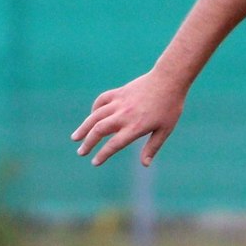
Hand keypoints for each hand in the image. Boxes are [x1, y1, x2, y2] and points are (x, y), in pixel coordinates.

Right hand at [72, 71, 186, 166]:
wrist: (169, 80)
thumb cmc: (170, 107)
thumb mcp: (165, 130)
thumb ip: (152, 147)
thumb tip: (145, 165)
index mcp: (136, 127)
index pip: (114, 144)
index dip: (103, 154)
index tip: (94, 162)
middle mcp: (124, 115)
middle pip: (99, 131)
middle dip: (88, 143)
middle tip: (81, 152)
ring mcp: (119, 102)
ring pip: (95, 116)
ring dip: (84, 128)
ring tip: (75, 138)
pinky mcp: (118, 92)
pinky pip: (101, 101)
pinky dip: (94, 109)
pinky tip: (92, 116)